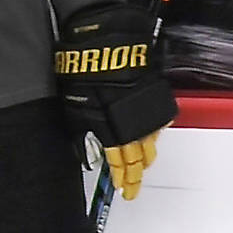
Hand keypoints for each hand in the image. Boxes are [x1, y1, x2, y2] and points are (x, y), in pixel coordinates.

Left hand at [55, 3, 177, 199]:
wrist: (106, 42)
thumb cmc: (84, 70)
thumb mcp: (75, 104)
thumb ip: (84, 130)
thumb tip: (89, 150)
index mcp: (111, 130)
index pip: (119, 163)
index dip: (123, 178)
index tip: (123, 190)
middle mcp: (132, 125)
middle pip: (138, 159)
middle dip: (136, 175)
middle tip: (133, 187)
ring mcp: (145, 111)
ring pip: (150, 143)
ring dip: (146, 156)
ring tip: (142, 166)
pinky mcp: (154, 97)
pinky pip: (157, 123)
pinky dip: (153, 133)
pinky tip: (150, 138)